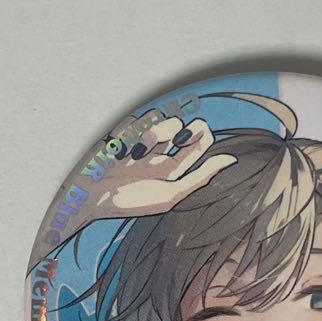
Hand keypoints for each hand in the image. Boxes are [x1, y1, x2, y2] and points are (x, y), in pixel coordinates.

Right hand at [94, 113, 236, 219]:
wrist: (89, 197)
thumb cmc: (128, 202)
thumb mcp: (169, 196)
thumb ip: (200, 177)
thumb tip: (232, 159)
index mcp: (174, 168)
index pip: (200, 142)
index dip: (202, 137)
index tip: (192, 143)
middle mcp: (162, 152)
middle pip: (186, 125)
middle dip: (185, 128)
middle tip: (179, 138)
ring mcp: (142, 140)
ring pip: (163, 119)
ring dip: (154, 135)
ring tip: (138, 156)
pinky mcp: (125, 131)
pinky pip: (138, 117)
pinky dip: (133, 132)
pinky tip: (121, 151)